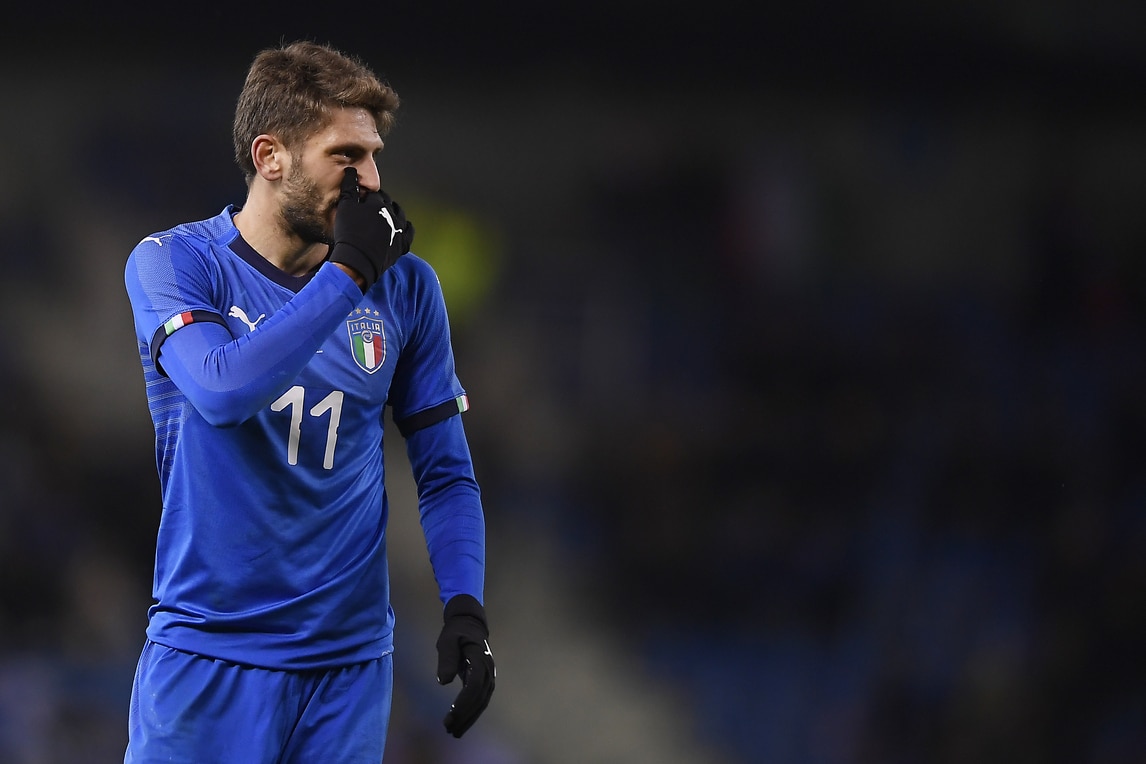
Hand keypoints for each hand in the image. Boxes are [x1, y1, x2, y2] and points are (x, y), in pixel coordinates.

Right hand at [330, 167, 414, 288]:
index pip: (374, 194)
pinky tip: (398, 228)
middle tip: (371, 209)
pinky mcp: (403, 243)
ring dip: (393, 213)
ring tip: (384, 216)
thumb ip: (348, 188)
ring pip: (399, 214)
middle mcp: (391, 214)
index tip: (362, 200)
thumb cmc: (348, 234)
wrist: (357, 260)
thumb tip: (351, 172)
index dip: (367, 196)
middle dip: (380, 203)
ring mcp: (399, 229)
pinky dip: (404, 228)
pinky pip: (409, 232)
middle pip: (387, 203)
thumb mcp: (344, 208)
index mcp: (377, 203)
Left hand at [435, 594, 494, 737]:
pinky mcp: (485, 681)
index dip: (464, 702)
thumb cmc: (456, 632)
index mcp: (481, 658)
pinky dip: (472, 713)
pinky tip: (461, 722)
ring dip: (469, 718)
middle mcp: (489, 670)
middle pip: (480, 697)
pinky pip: (481, 700)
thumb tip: (443, 681)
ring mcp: (489, 676)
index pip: (475, 685)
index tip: (450, 715)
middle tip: (449, 729)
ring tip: (454, 732)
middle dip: (465, 715)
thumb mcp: (448, 640)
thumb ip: (447, 658)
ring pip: (482, 702)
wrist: (470, 625)